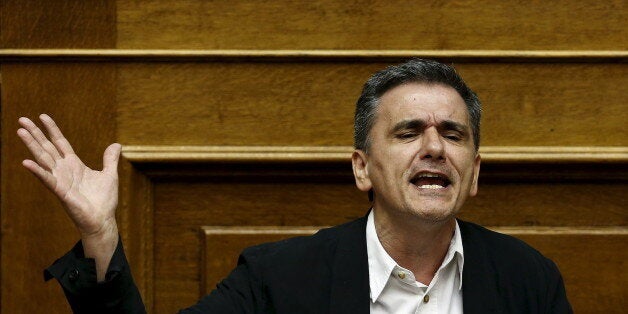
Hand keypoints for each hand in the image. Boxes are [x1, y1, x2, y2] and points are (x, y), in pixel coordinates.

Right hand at [17, 114, 120, 237]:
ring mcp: (61, 180)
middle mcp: (64, 170)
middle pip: (47, 147)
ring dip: (32, 146)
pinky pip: (47, 180)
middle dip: (35, 133)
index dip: (52, 130)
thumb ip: (110, 159)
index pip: (60, 143)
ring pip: (43, 159)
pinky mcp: (61, 192)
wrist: (102, 220)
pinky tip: (26, 163)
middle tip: (21, 119)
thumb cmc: (104, 200)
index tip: (42, 116)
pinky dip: (38, 172)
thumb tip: (116, 145)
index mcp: (74, 165)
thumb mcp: (110, 174)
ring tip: (20, 132)